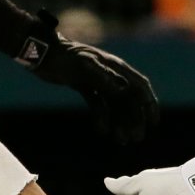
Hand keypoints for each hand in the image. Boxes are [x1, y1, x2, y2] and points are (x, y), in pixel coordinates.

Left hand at [28, 12, 159, 144]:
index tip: (154, 123)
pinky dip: (102, 117)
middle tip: (135, 139)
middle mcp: (110, 73)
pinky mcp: (84, 85)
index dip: (149, 104)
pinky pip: (99, 104)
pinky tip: (102, 131)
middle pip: (129, 99)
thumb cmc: (64, 58)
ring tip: (121, 141)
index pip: (140, 86)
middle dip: (135, 119)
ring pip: (115, 104)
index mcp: (115, 67)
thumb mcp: (85, 66)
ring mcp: (97, 79)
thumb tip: (124, 90)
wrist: (41, 53)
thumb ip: (104, 77)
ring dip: (120, 122)